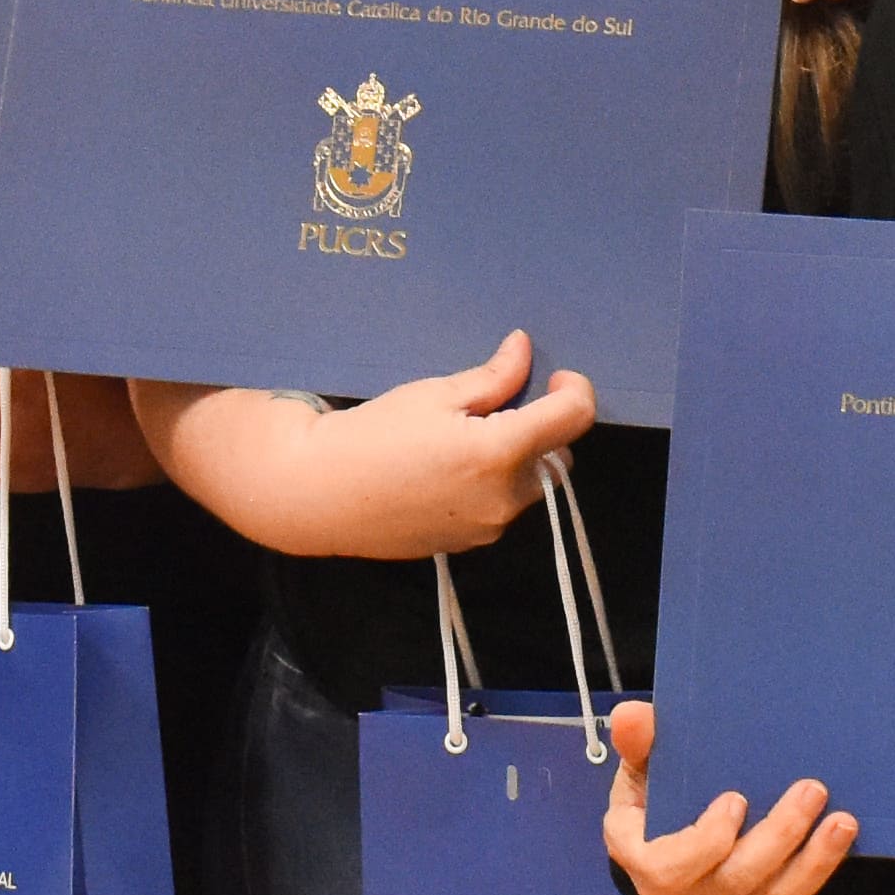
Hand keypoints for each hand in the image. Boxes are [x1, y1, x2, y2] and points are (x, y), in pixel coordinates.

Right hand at [148, 338, 596, 559]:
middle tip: (499, 407)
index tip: (557, 375)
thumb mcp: (434, 394)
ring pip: (530, 485)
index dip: (576, 390)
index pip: (572, 419)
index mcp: (500, 452)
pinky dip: (493, 484)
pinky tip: (448, 468)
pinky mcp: (467, 544)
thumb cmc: (372, 435)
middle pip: (557, 457)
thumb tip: (524, 350)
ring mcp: (488, 528)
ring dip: (518, 459)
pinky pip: (500, 507)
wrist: (319, 495)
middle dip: (542, 429)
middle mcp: (504, 498)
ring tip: (467, 437)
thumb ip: (492, 377)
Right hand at [607, 698, 855, 894]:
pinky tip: (840, 836)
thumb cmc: (650, 798)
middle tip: (811, 790)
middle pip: (734, 878)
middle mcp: (684, 891)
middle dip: (777, 837)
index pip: (669, 868)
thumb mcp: (638, 768)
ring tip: (842, 821)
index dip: (705, 842)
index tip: (735, 799)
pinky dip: (819, 868)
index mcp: (644, 858)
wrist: (662, 837)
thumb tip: (632, 715)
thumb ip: (637, 743)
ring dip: (812, 860)